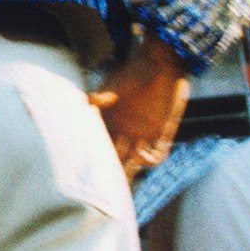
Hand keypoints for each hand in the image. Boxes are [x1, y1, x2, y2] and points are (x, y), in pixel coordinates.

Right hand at [90, 37, 189, 176]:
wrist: (162, 63)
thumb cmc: (135, 71)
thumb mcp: (115, 84)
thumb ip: (104, 96)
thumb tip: (89, 101)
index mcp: (110, 121)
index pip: (100, 145)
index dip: (95, 158)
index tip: (86, 169)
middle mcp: (125, 130)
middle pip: (117, 158)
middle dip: (111, 173)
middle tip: (103, 187)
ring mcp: (144, 133)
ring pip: (135, 161)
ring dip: (130, 170)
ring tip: (123, 181)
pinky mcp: (162, 132)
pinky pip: (158, 154)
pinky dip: (150, 160)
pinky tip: (141, 156)